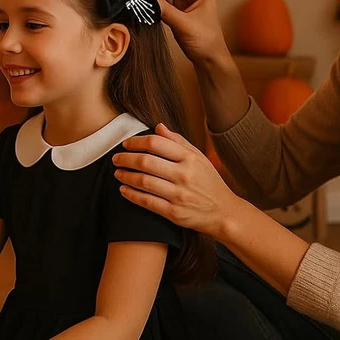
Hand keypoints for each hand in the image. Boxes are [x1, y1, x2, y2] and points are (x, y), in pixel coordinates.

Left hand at [113, 123, 241, 238]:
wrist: (223, 212)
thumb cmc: (209, 182)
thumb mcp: (199, 158)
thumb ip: (178, 141)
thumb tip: (158, 127)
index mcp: (190, 158)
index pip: (156, 143)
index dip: (136, 142)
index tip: (126, 144)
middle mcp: (184, 175)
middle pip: (146, 162)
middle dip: (126, 159)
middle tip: (116, 158)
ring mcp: (179, 195)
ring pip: (144, 182)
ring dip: (126, 176)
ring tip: (118, 173)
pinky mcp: (174, 213)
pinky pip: (147, 202)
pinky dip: (132, 195)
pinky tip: (124, 190)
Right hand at [148, 0, 227, 65]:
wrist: (209, 60)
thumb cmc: (206, 42)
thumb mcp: (185, 25)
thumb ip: (166, 10)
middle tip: (144, 0)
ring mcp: (184, 1)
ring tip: (146, 7)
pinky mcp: (177, 11)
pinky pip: (162, 2)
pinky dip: (155, 5)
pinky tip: (150, 11)